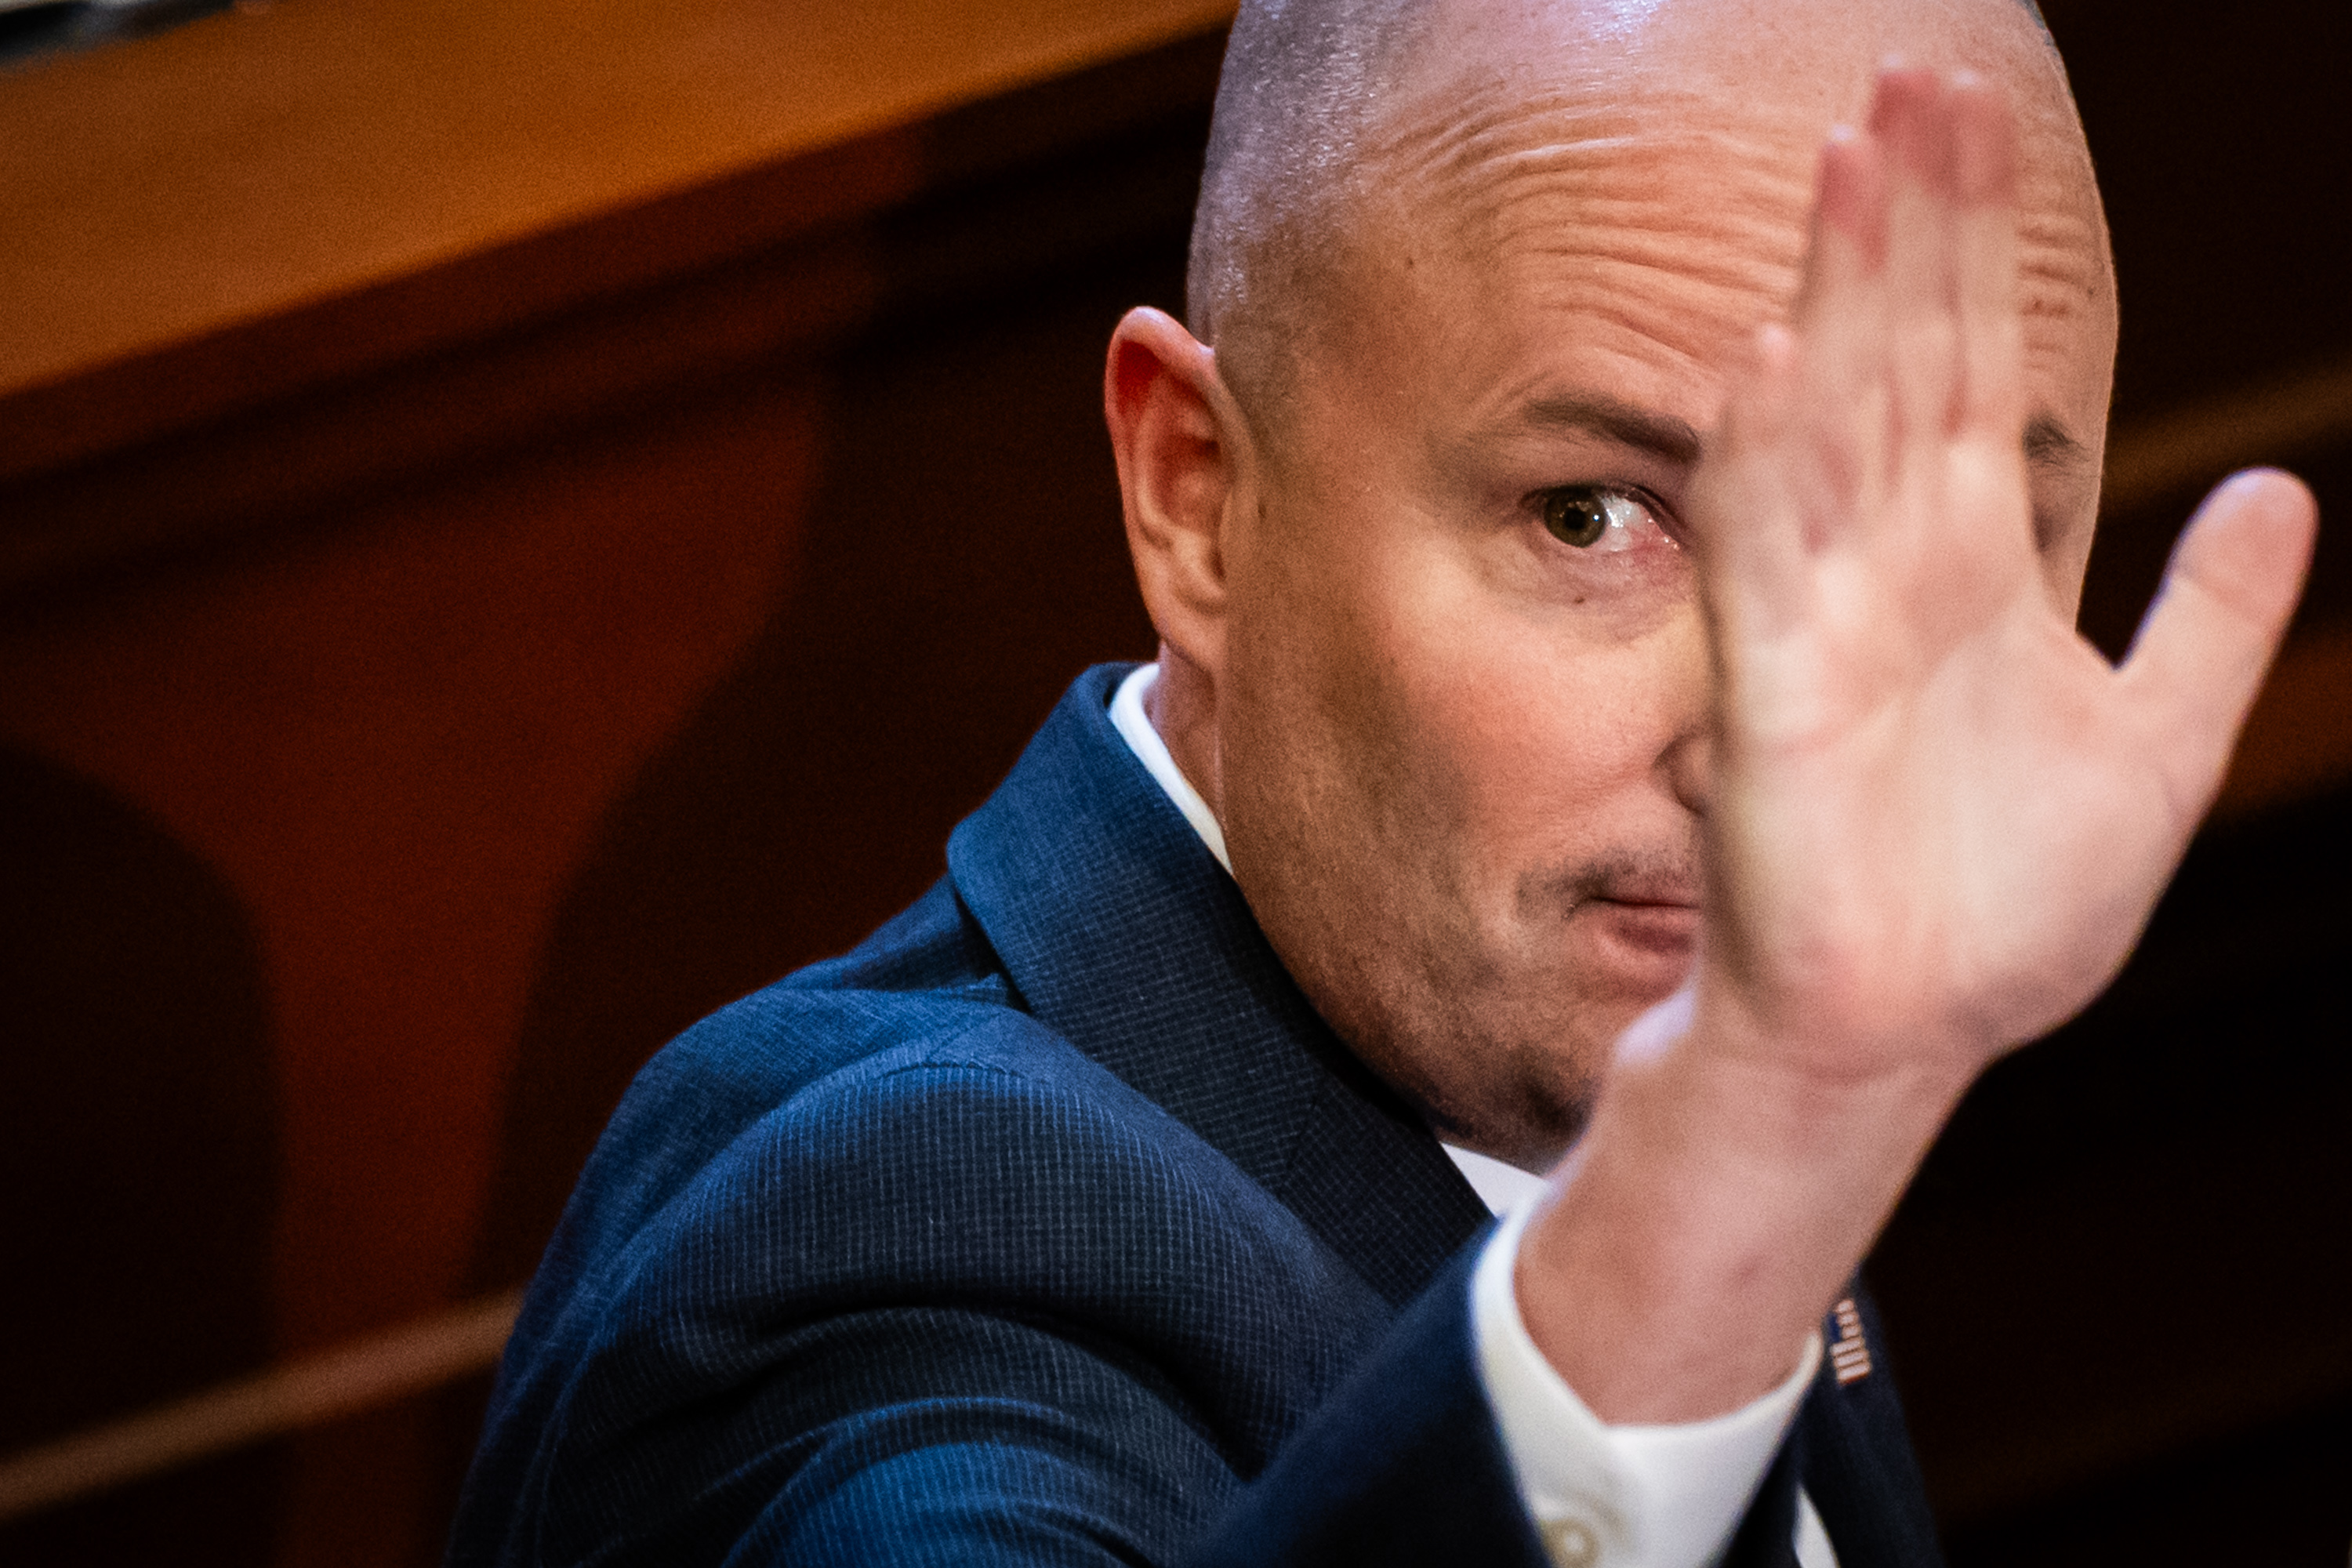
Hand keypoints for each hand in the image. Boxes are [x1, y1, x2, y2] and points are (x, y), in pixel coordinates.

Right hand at [1518, 66, 2314, 1425]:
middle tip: (1911, 78)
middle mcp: (1892, 568)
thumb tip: (2283, 484)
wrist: (1912, 1030)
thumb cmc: (2008, 905)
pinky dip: (1764, 460)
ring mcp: (1825, 621)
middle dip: (1911, 222)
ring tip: (1850, 164)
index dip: (1978, 242)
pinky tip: (1772, 358)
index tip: (1975, 112)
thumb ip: (2212, 619)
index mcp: (1976, 565)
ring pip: (1830, 426)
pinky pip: (1763, 559)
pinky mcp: (1772, 698)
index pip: (1974, 363)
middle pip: (1901, 358)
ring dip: (1838, 295)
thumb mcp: (2160, 748)